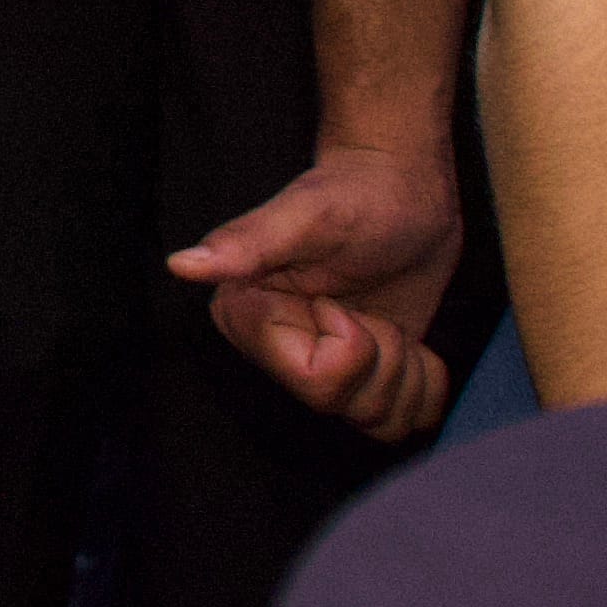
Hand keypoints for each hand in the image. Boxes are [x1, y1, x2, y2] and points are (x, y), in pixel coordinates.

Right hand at [175, 137, 463, 444]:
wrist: (404, 185)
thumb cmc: (356, 192)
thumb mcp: (306, 214)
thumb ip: (246, 242)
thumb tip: (182, 264)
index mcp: (251, 317)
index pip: (315, 381)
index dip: (352, 347)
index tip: (345, 299)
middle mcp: (281, 350)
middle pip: (347, 405)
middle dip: (384, 358)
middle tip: (375, 309)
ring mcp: (328, 366)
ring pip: (378, 421)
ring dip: (406, 372)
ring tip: (393, 322)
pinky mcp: (367, 374)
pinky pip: (402, 420)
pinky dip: (425, 384)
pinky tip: (415, 343)